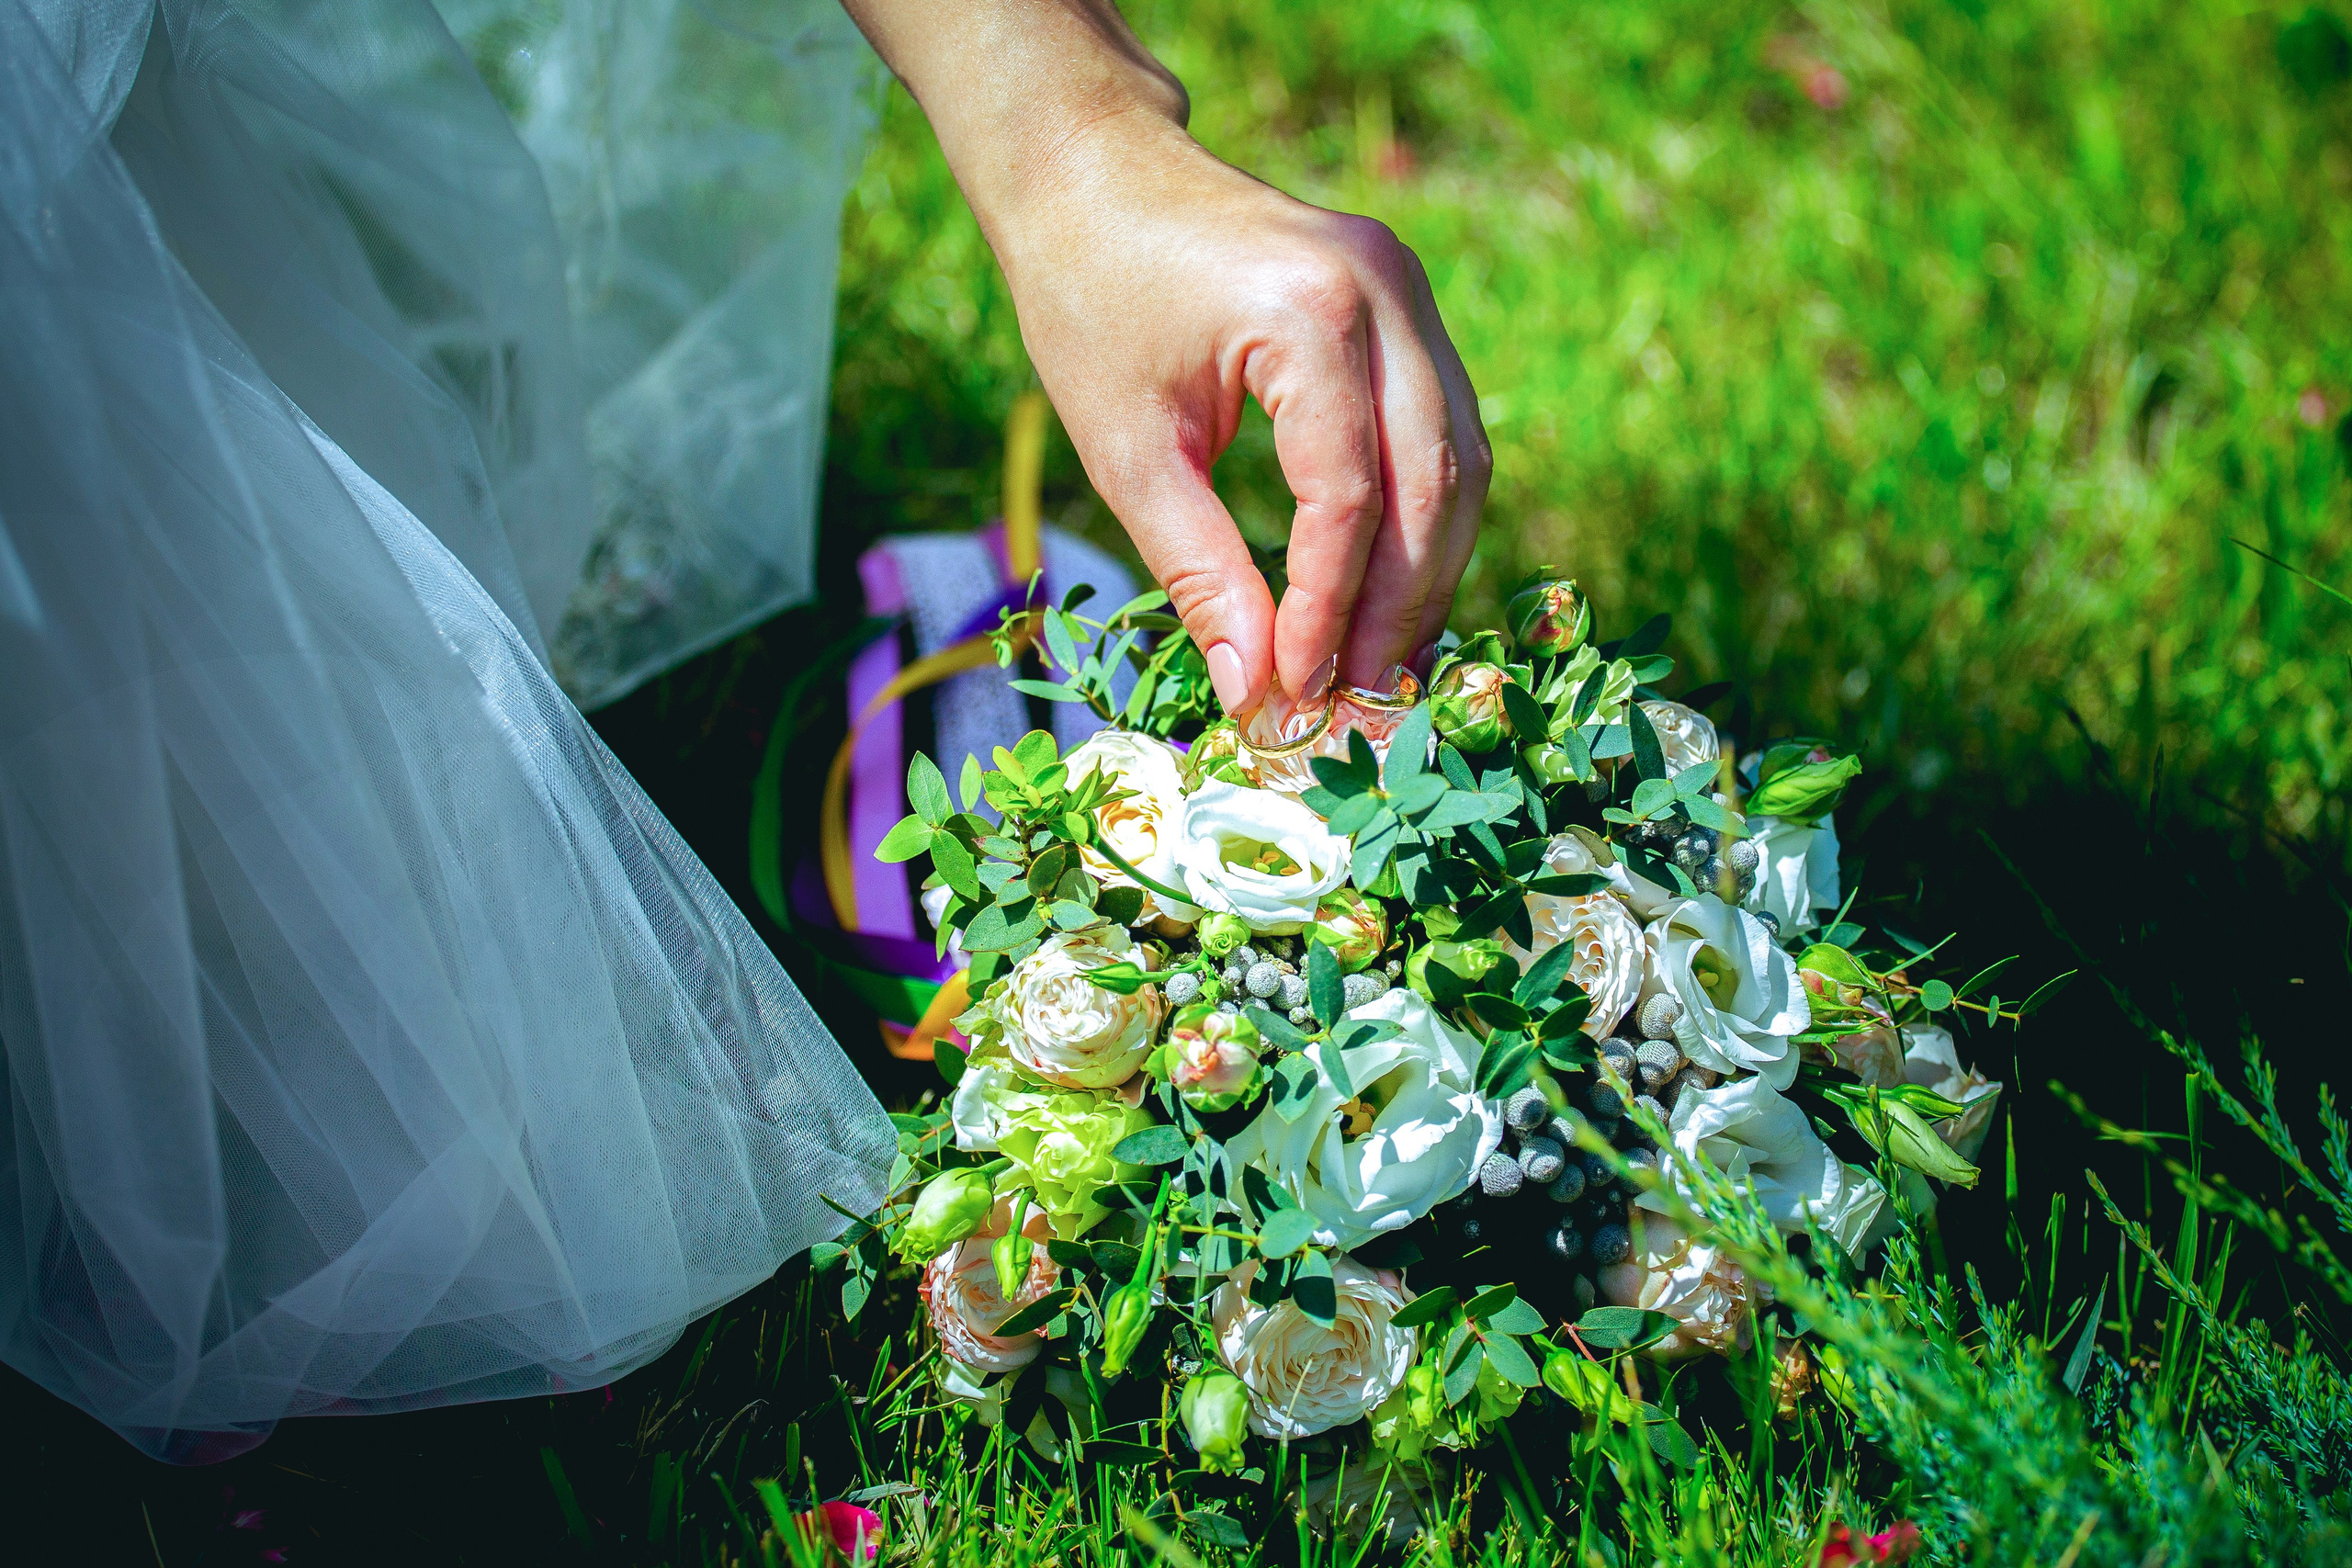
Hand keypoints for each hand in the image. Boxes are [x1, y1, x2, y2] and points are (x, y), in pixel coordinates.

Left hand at [838, 1, 1489, 715]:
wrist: (1091, 170)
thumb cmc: (1088, 298)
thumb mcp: (1128, 449)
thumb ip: (1200, 572)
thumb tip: (1256, 692)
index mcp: (1309, 318)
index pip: (1347, 499)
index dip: (1327, 610)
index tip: (1299, 692)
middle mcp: (1383, 292)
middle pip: (1433, 484)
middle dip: (1397, 607)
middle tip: (1358, 699)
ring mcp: (1407, 286)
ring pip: (1461, 459)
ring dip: (1428, 570)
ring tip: (1379, 660)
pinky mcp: (1405, 298)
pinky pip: (1443, 425)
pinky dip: (1425, 514)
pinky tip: (1389, 585)